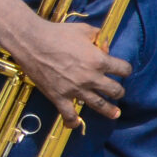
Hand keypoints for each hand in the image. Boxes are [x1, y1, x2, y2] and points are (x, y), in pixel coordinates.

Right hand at [4, 12, 131, 125]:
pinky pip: (68, 114)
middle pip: (115, 90)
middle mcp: (90, 77)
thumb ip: (99, 37)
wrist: (31, 42)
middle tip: (117, 92)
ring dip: (109, 110)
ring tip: (115, 114)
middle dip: (118, 91)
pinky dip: (72, 122)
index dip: (125, 70)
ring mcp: (75, 89)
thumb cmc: (58, 33)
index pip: (123, 69)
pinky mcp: (58, 96)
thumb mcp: (84, 30)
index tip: (122, 71)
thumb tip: (105, 45)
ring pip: (98, 105)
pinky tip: (75, 126)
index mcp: (99, 60)